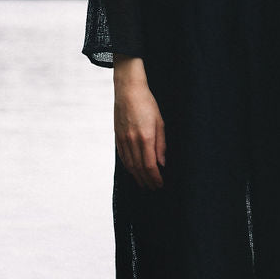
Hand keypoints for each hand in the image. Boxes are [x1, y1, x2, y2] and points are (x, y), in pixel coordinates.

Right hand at [113, 57, 165, 188]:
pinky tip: (133, 171)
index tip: (160, 184)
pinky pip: (123, 157)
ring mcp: (123, 139)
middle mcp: (132, 141)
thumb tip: (161, 163)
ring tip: (144, 184)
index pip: (149, 165)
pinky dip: (128, 167)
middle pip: (139, 168)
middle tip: (154, 188)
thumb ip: (161, 144)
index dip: (155, 177)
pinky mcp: (117, 136)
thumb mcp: (160, 122)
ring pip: (130, 164)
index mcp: (145, 137)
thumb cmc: (147, 103)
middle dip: (147, 180)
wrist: (128, 90)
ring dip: (137, 177)